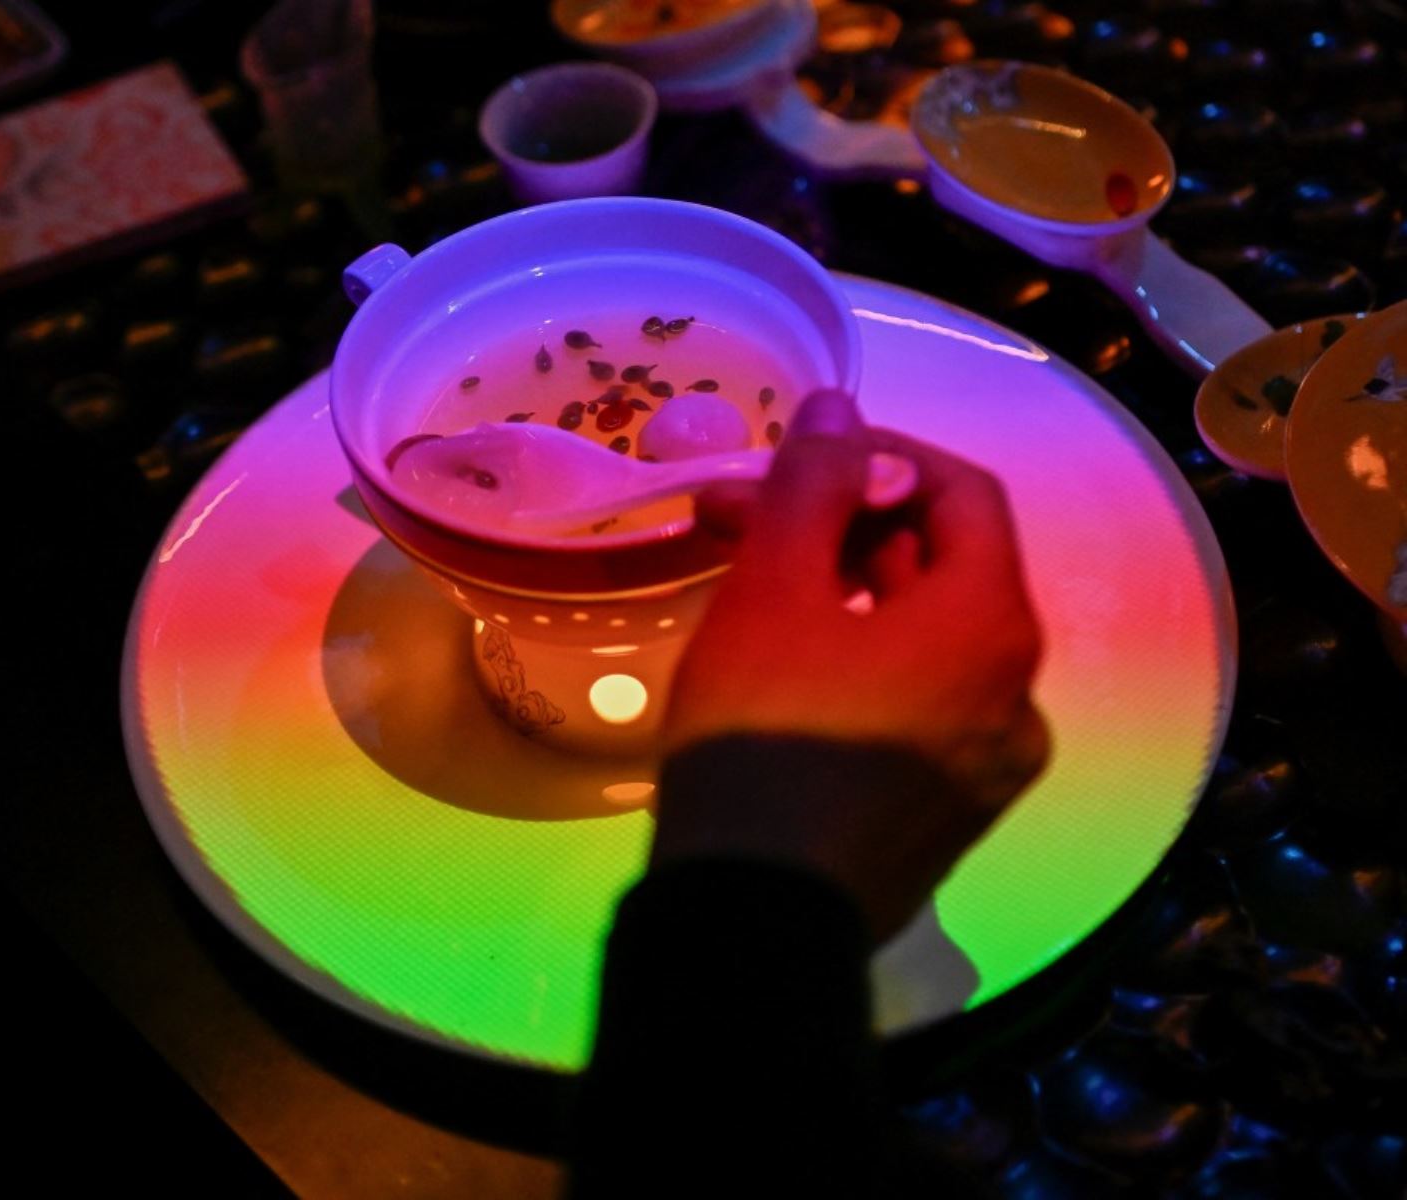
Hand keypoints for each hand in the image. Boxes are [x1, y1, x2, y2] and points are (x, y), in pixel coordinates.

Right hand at [656, 393, 1050, 938]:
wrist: (757, 918)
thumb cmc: (767, 735)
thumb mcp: (774, 590)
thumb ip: (812, 483)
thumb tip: (839, 405)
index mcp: (993, 624)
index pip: (963, 493)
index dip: (881, 454)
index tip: (796, 456)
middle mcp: (1017, 693)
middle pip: (938, 570)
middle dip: (837, 528)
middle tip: (733, 520)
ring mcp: (989, 766)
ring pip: (922, 644)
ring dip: (839, 596)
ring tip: (744, 591)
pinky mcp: (948, 818)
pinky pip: (915, 712)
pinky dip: (858, 668)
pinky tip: (780, 677)